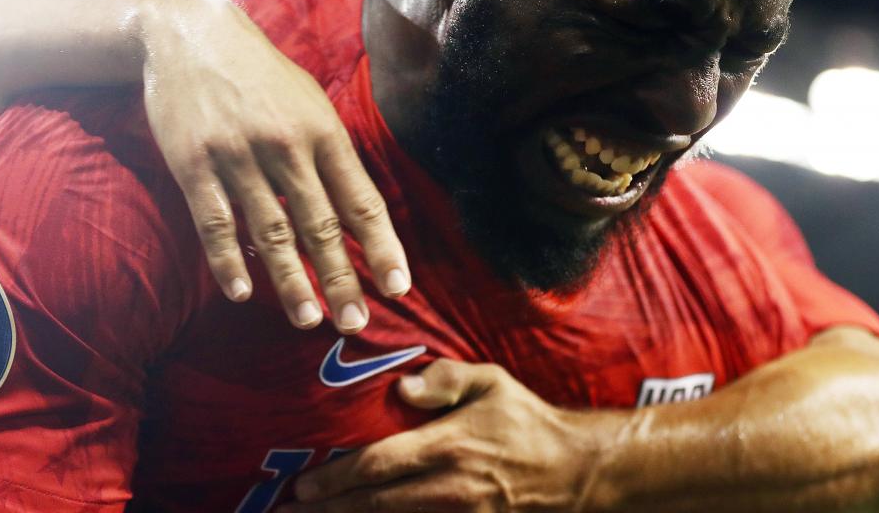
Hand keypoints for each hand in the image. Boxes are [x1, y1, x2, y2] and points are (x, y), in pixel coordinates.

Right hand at [142, 0, 410, 333]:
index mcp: (322, 130)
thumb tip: (360, 212)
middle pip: (321, 224)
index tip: (397, 288)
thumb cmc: (258, 75)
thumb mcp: (308, 101)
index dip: (382, 246)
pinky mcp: (194, 163)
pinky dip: (229, 261)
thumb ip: (332, 153)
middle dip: (341, 279)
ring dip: (291, 282)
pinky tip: (242, 293)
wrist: (188, 35)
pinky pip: (216, 222)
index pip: (361, 200)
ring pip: (271, 231)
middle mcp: (286, 145)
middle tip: (355, 324)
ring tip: (308, 321)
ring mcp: (238, 155)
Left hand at [282, 359, 628, 511]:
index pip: (378, 466)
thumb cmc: (528, 421)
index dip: (336, 480)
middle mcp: (448, 488)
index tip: (301, 486)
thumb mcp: (492, 383)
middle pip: (373, 506)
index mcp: (448, 447)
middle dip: (327, 512)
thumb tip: (402, 387)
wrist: (576, 472)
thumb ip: (445, 378)